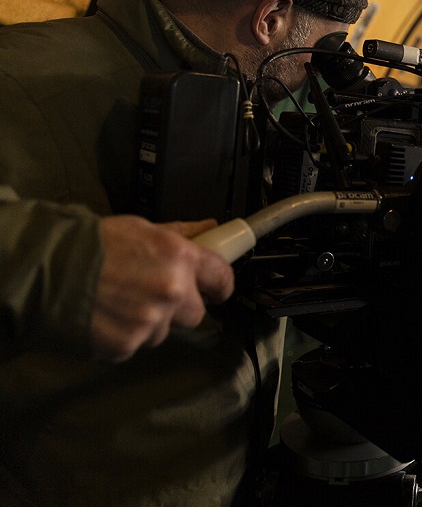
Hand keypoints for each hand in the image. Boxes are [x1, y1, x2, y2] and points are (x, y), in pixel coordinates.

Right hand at [92, 216, 234, 361]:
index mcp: (180, 259)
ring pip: (164, 331)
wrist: (45, 270)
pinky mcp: (127, 345)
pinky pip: (137, 345)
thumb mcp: (141, 229)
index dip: (219, 286)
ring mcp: (150, 322)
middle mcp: (172, 292)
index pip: (223, 279)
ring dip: (149, 322)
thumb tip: (211, 229)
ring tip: (119, 302)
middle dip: (179, 307)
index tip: (215, 289)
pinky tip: (105, 317)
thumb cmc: (91, 245)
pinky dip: (124, 335)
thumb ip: (181, 234)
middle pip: (196, 313)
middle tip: (153, 294)